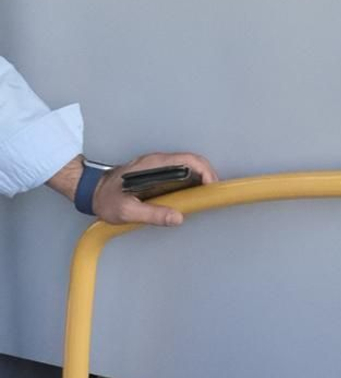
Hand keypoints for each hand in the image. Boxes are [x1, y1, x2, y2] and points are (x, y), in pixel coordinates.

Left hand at [94, 153, 215, 228]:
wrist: (91, 190)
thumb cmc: (106, 199)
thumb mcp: (127, 211)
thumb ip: (152, 214)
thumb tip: (179, 217)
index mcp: (153, 165)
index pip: (188, 160)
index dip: (205, 172)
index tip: (212, 189)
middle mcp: (157, 160)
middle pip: (192, 160)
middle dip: (208, 175)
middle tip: (212, 195)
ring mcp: (157, 164)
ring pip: (187, 165)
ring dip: (201, 178)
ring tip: (205, 197)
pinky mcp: (156, 171)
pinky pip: (179, 171)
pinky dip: (191, 180)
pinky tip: (191, 195)